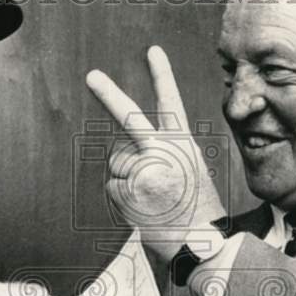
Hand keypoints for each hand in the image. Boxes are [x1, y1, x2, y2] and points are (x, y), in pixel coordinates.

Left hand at [86, 45, 225, 259]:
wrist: (203, 245)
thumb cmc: (195, 211)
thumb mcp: (188, 173)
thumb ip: (160, 154)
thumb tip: (121, 153)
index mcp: (182, 145)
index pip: (171, 104)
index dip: (162, 76)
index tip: (152, 51)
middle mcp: (165, 152)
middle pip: (130, 119)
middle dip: (109, 95)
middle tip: (92, 76)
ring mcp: (148, 169)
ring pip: (117, 164)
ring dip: (126, 181)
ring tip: (151, 199)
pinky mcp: (132, 189)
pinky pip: (113, 187)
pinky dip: (122, 200)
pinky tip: (144, 210)